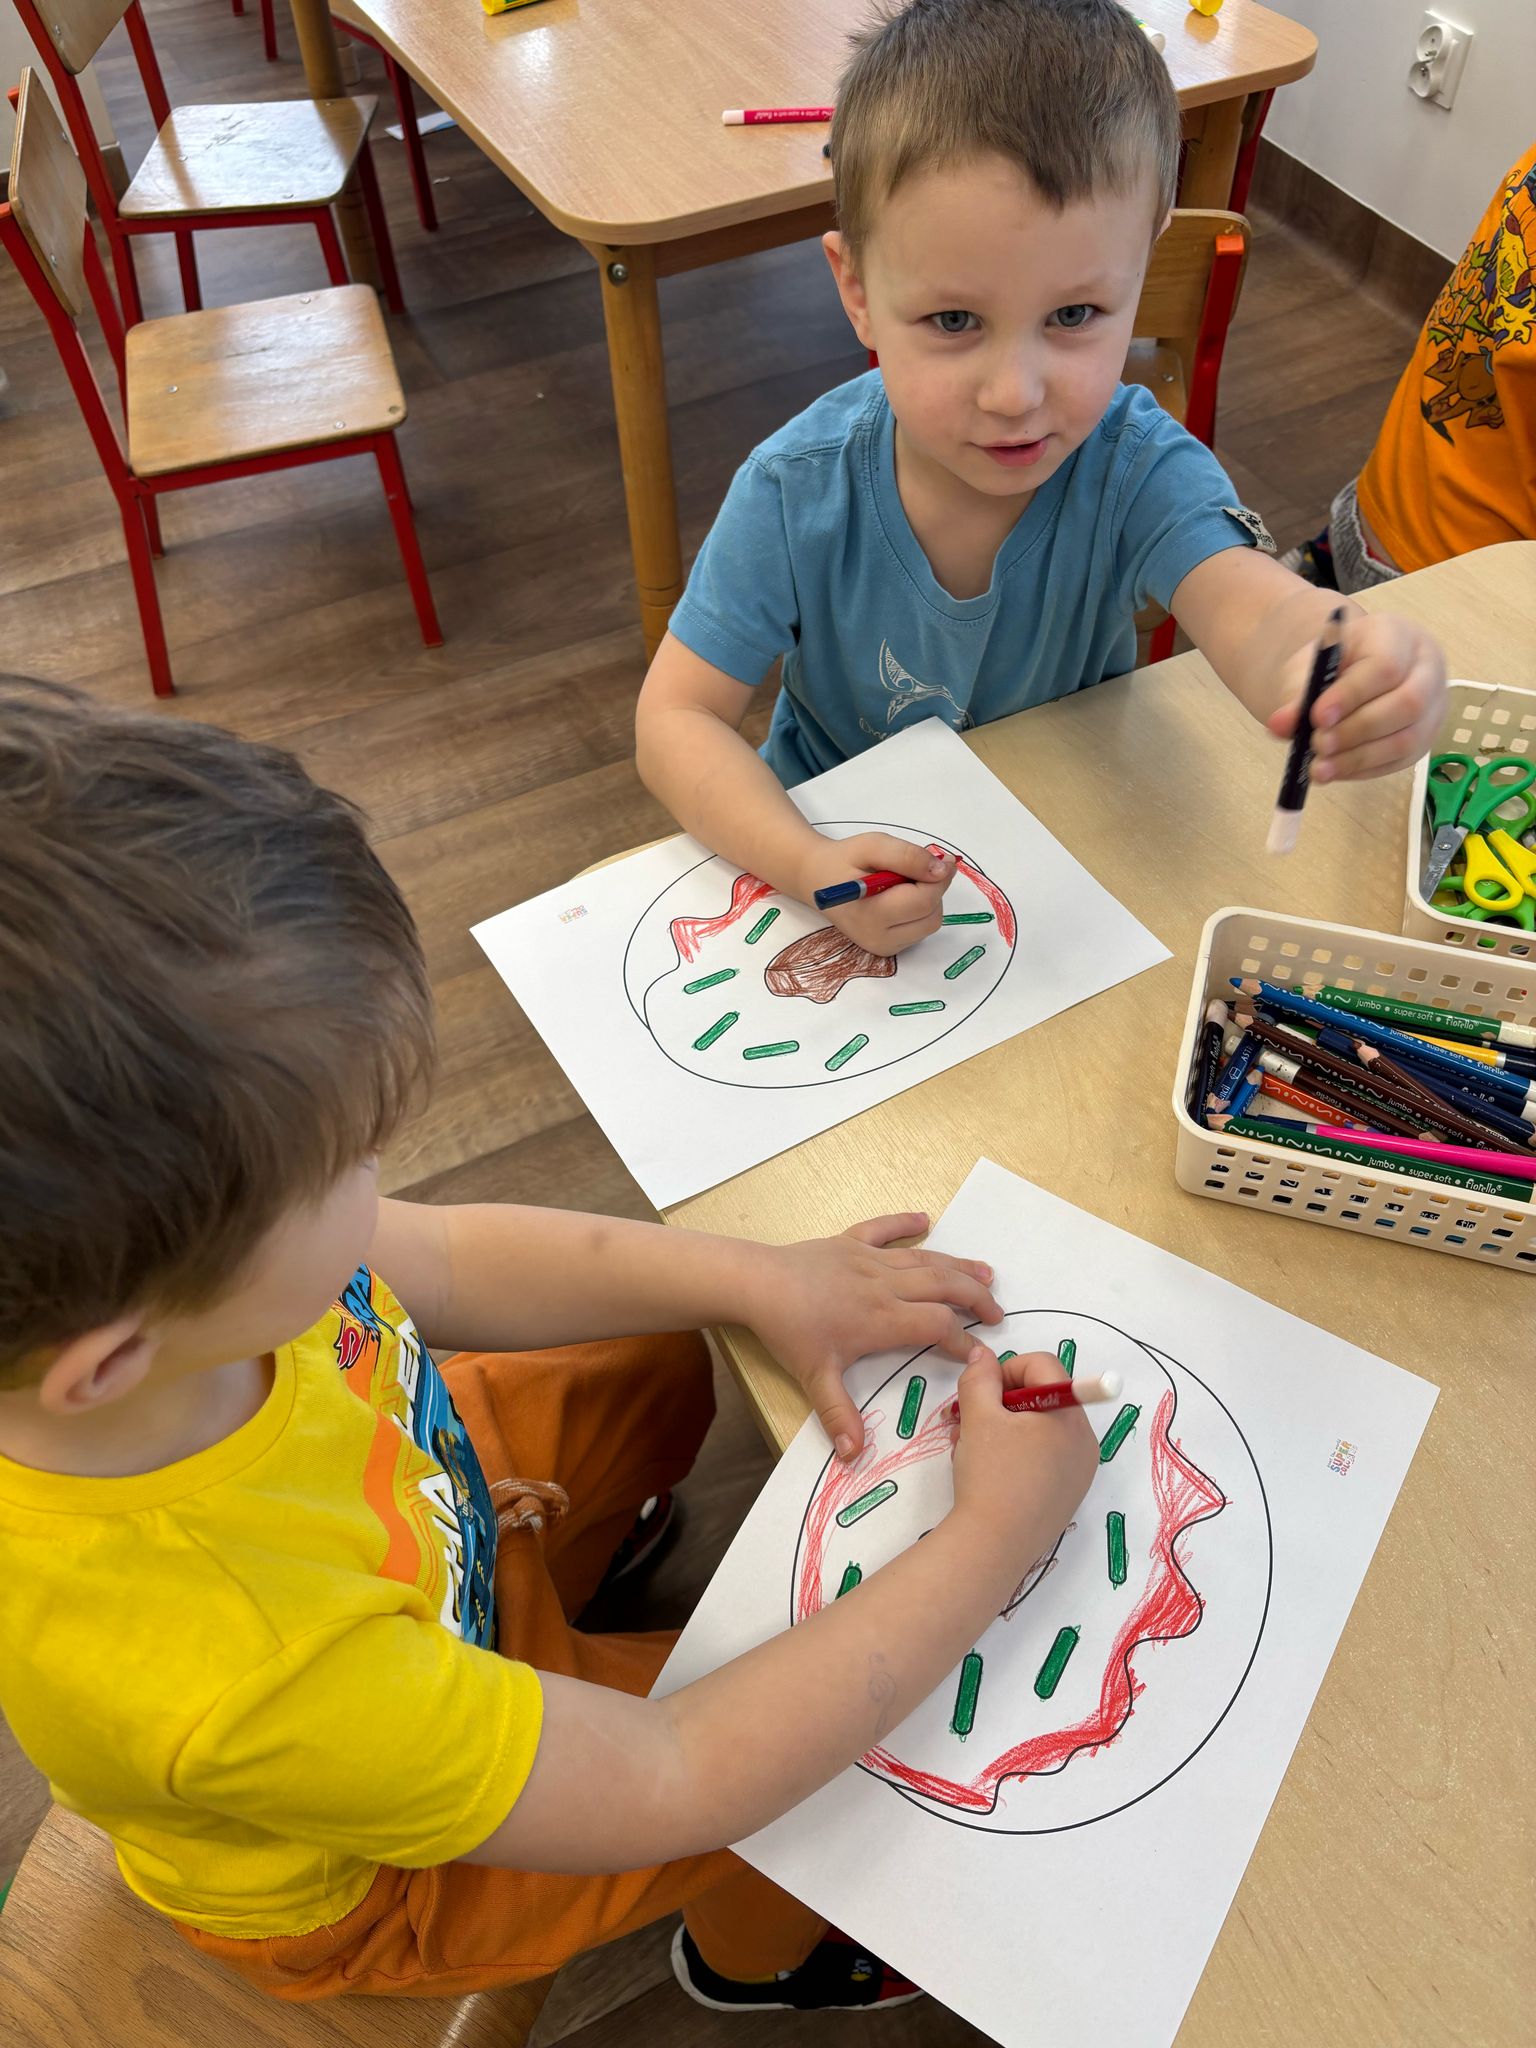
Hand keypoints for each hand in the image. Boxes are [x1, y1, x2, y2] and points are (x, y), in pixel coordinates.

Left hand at [746, 1213, 1001, 1459]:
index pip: (938, 1327)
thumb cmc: (789, 1330)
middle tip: (998, 1312)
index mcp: (883, 1319)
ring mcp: (869, 1260)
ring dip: (956, 1266)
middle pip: (943, 1287)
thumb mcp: (814, 1377)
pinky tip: (923, 1219)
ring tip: (985, 1273)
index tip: (980, 1355)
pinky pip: (883, 1228)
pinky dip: (904, 1222)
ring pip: (924, 1259)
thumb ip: (839, 1415)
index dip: (963, 1341)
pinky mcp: (850, 1242)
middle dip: (975, 1299)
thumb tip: (853, 1455)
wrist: (758, 1284)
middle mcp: (885, 1286)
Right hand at [800, 832, 955, 956]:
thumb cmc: (844, 861)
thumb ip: (907, 856)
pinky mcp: (888, 949)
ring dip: (927, 900)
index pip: (924, 901)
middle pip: (931, 916)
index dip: (939, 878)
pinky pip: (920, 929)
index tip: (941, 859)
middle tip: (913, 870)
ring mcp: (883, 947)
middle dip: (932, 889)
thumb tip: (942, 870)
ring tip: (901, 883)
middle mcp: (877, 939)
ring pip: (930, 924)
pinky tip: (898, 897)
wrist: (818, 880)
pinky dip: (919, 911)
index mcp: (871, 915)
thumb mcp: (873, 845)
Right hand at [948, 1348, 1098, 1566]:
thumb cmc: (989, 1476)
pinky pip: (1044, 1457)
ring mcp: (1079, 1471)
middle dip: (1001, 1402)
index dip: (1007, 1369)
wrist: (993, 1548)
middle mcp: (1084, 1441)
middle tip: (968, 1420)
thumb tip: (982, 1355)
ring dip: (1003, 1427)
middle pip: (1043, 1398)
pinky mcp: (1067, 1494)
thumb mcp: (977, 1417)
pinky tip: (988, 1470)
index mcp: (1069, 1416)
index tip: (980, 1392)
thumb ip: (979, 1377)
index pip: (1043, 1367)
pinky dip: (1016, 1452)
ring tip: (969, 1447)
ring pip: (1040, 1428)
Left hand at [1267, 612, 1446, 782]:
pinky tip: (1335, 770)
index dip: (1352, 695)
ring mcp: (1432, 706)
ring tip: (1320, 767)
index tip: (1317, 716)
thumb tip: (1280, 725)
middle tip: (1318, 744)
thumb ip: (1297, 694)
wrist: (1349, 672)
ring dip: (1360, 758)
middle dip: (1357, 730)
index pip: (1386, 666)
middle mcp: (1426, 668)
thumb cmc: (1334, 665)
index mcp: (1399, 635)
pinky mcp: (1425, 737)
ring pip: (1408, 738)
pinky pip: (1400, 760)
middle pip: (1407, 704)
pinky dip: (1364, 769)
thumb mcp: (1311, 667)